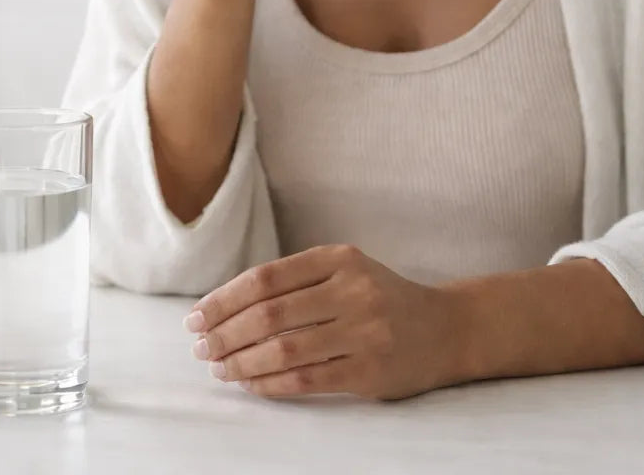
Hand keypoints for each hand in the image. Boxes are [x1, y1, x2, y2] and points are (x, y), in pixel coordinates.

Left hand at [186, 244, 467, 400]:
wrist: (447, 328)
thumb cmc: (380, 299)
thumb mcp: (344, 271)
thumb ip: (295, 282)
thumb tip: (223, 307)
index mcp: (338, 259)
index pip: (265, 278)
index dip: (223, 300)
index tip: (196, 318)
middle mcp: (353, 290)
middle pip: (269, 314)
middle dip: (225, 333)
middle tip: (201, 348)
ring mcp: (364, 331)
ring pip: (284, 349)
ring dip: (242, 362)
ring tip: (221, 368)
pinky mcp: (371, 370)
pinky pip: (307, 379)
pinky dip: (271, 384)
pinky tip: (252, 384)